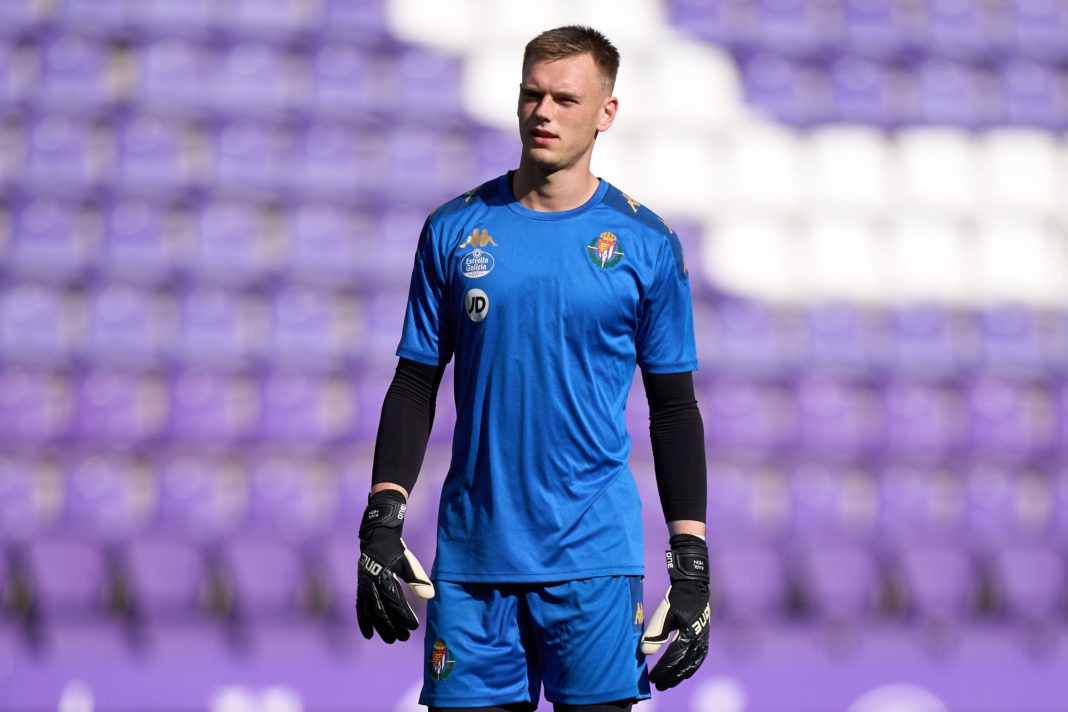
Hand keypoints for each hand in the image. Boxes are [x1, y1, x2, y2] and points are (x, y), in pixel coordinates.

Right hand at [357, 490, 434, 642]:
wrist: (376, 538)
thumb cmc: (395, 551)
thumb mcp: (408, 562)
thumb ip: (418, 580)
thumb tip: (430, 596)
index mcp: (385, 576)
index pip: (395, 602)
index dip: (404, 616)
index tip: (414, 627)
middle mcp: (372, 583)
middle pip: (381, 611)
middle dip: (392, 627)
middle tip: (403, 638)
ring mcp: (364, 586)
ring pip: (370, 612)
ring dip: (380, 628)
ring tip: (390, 640)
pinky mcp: (360, 588)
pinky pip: (360, 608)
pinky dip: (364, 622)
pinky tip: (369, 635)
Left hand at [640, 534, 710, 689]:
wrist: (694, 588)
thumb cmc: (676, 599)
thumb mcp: (663, 614)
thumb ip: (655, 633)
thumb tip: (644, 652)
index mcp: (687, 635)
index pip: (673, 659)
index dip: (662, 671)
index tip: (652, 679)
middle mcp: (697, 641)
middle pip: (683, 666)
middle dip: (671, 677)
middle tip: (660, 686)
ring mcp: (703, 640)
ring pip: (693, 664)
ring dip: (681, 675)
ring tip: (671, 683)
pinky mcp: (704, 638)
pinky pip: (699, 658)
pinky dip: (691, 668)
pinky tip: (685, 672)